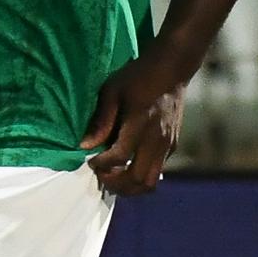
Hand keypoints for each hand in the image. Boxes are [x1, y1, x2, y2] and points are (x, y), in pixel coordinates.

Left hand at [81, 56, 187, 195]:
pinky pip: (157, 171)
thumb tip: (84, 145)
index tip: (90, 161)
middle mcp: (157, 139)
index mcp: (140, 123)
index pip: (120, 157)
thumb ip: (100, 120)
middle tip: (100, 175)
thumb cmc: (137, 76)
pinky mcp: (173, 146)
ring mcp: (168, 144)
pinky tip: (126, 167)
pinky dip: (140, 176)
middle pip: (138, 178)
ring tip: (113, 177)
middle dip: (116, 183)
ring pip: (150, 181)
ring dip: (130, 187)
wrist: (171, 69)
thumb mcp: (112, 90)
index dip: (102, 165)